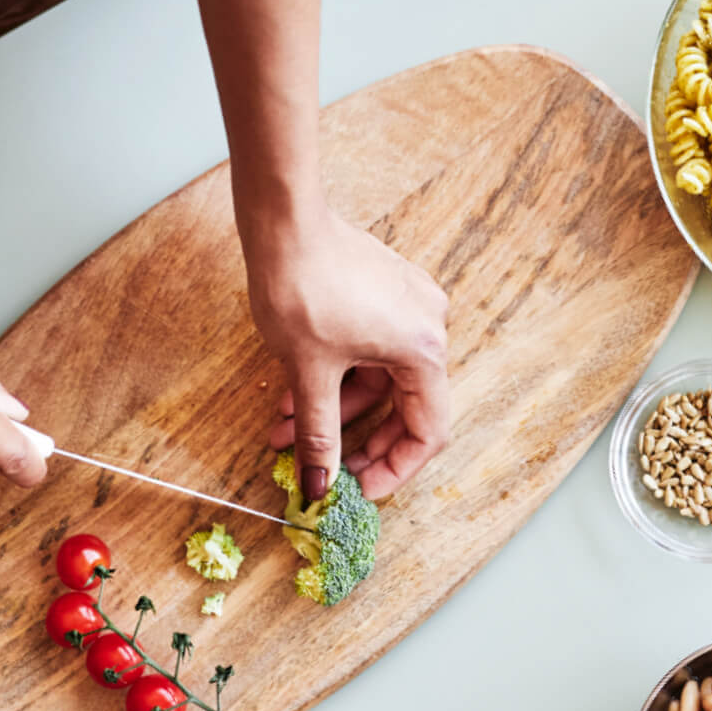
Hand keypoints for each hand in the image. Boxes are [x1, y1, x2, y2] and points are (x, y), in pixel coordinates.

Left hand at [244, 207, 449, 501]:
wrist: (283, 221)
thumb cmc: (301, 286)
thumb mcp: (309, 372)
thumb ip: (319, 434)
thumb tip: (319, 485)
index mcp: (423, 349)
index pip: (428, 430)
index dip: (397, 468)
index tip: (363, 489)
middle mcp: (427, 327)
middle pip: (405, 407)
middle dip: (360, 442)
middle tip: (328, 471)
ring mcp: (407, 307)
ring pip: (379, 381)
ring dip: (336, 410)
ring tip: (288, 433)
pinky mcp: (384, 295)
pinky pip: (370, 353)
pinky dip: (338, 378)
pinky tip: (296, 398)